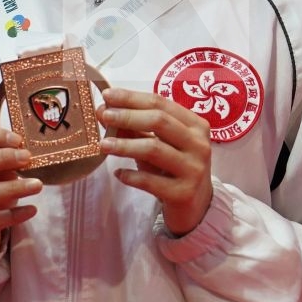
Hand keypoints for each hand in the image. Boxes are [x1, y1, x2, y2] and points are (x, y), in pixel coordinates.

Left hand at [98, 87, 213, 235]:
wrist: (196, 205)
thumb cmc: (174, 168)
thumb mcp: (159, 144)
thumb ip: (136, 128)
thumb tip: (106, 110)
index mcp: (195, 125)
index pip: (162, 103)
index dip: (132, 98)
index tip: (107, 95)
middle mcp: (199, 144)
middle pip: (159, 122)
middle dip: (127, 116)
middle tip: (103, 115)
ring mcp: (193, 168)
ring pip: (154, 149)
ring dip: (125, 145)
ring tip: (103, 145)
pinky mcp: (184, 192)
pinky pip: (151, 181)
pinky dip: (131, 176)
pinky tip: (118, 174)